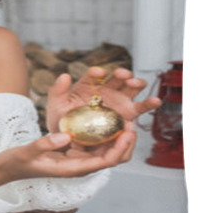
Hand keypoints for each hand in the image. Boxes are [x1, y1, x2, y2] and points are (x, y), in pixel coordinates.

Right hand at [0, 127, 136, 189]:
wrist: (6, 168)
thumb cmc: (16, 163)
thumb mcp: (28, 152)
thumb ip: (46, 144)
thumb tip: (66, 135)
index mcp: (73, 169)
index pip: (106, 161)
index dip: (120, 147)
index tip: (127, 130)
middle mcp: (79, 165)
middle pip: (112, 157)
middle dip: (125, 143)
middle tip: (131, 122)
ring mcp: (76, 159)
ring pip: (106, 151)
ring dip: (117, 138)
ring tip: (123, 118)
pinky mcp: (72, 152)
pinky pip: (94, 144)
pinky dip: (103, 133)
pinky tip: (103, 117)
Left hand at [46, 66, 160, 134]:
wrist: (72, 140)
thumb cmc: (63, 120)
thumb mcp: (56, 106)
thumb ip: (57, 91)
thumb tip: (64, 75)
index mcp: (89, 84)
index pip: (93, 75)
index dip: (96, 73)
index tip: (98, 73)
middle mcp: (106, 89)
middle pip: (117, 78)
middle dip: (121, 74)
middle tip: (122, 75)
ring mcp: (118, 100)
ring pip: (131, 88)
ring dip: (135, 83)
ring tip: (135, 83)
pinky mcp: (128, 113)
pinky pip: (140, 107)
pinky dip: (149, 103)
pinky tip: (156, 101)